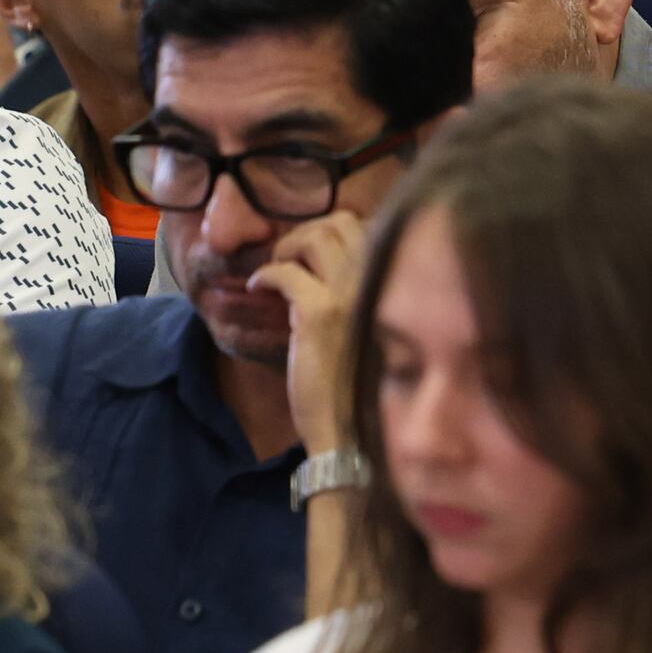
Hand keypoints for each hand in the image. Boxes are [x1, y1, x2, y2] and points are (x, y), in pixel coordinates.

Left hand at [250, 211, 372, 459]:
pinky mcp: (317, 315)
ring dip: (287, 246)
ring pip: (316, 237)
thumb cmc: (362, 386)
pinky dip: (265, 274)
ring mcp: (349, 295)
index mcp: (394, 285)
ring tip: (276, 267)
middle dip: (310, 231)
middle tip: (292, 255)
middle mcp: (378, 282)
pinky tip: (257, 287)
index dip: (336, 232)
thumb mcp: (372, 328)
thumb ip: (363, 294)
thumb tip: (334, 266)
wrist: (353, 430)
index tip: (314, 252)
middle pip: (343, 222)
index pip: (369, 226)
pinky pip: (285, 273)